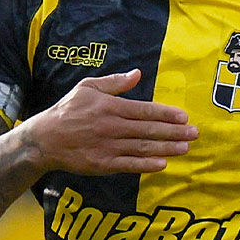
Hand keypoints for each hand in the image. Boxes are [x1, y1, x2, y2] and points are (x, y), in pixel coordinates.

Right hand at [23, 69, 195, 174]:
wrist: (44, 139)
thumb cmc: (68, 109)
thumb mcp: (88, 87)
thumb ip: (114, 82)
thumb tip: (137, 73)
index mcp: (110, 107)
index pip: (144, 110)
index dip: (166, 114)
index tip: (184, 117)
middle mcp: (111, 127)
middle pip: (148, 130)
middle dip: (174, 132)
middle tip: (194, 134)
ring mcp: (107, 147)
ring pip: (142, 148)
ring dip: (166, 148)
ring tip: (185, 148)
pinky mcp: (102, 164)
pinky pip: (129, 165)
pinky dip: (146, 165)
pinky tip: (163, 164)